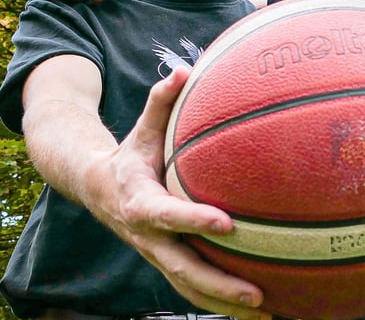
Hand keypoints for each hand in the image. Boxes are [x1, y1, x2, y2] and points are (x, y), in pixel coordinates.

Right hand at [85, 69, 271, 319]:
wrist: (97, 187)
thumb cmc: (132, 153)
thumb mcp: (142, 128)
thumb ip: (161, 101)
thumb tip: (183, 69)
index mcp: (140, 202)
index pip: (168, 215)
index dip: (193, 221)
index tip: (227, 224)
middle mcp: (148, 236)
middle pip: (182, 269)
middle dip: (219, 284)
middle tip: (258, 293)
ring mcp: (157, 254)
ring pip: (189, 288)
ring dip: (225, 305)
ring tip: (268, 316)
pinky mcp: (168, 263)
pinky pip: (194, 289)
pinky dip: (222, 303)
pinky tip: (259, 309)